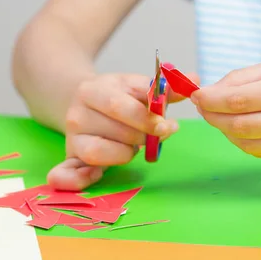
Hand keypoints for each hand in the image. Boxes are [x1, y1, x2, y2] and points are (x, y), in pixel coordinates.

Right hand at [48, 72, 198, 189]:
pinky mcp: (69, 158)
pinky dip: (78, 179)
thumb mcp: (137, 87)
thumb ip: (166, 88)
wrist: (82, 102)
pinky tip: (96, 175)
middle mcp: (76, 113)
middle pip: (116, 131)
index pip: (120, 106)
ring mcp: (71, 137)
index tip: (167, 125)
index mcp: (92, 90)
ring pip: (99, 153)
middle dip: (143, 136)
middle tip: (156, 136)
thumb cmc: (117, 96)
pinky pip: (66, 174)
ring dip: (125, 153)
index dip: (147, 118)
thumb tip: (194, 80)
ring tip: (132, 145)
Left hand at [192, 53, 260, 164]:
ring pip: (247, 144)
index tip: (196, 96)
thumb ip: (243, 78)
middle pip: (238, 126)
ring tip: (221, 116)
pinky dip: (246, 140)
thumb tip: (209, 92)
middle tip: (203, 107)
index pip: (237, 102)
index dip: (209, 100)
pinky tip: (244, 126)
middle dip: (213, 117)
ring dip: (226, 130)